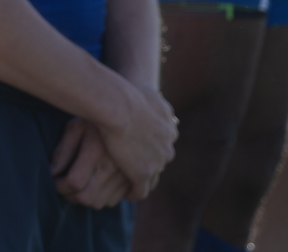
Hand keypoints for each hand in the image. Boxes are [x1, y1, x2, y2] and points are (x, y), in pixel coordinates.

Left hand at [51, 118, 132, 208]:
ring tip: (75, 189)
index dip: (59, 186)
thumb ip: (63, 151)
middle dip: (69, 196)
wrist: (129, 113)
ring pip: (100, 203)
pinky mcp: (134, 177)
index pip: (73, 182)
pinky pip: (114, 201)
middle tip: (61, 189)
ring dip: (84, 200)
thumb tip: (52, 173)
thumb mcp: (75, 126)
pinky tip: (93, 187)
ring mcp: (126, 173)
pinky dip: (100, 199)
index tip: (54, 182)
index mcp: (96, 150)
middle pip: (86, 197)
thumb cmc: (96, 117)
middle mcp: (113, 164)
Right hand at [96, 85, 176, 200]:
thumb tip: (160, 100)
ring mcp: (157, 161)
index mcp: (169, 127)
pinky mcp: (143, 173)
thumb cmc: (127, 95)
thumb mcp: (150, 93)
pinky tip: (125, 194)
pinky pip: (140, 191)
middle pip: (160, 160)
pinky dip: (133, 193)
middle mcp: (167, 145)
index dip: (152, 146)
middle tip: (134, 167)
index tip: (141, 148)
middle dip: (149, 163)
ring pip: (152, 178)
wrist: (118, 106)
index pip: (164, 142)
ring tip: (129, 184)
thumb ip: (158, 100)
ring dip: (142, 181)